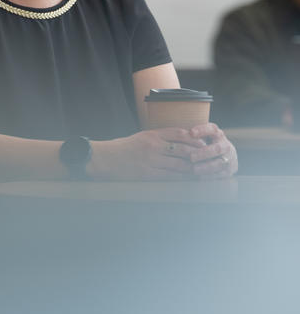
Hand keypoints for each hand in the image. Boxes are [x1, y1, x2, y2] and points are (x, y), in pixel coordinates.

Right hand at [89, 128, 211, 180]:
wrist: (105, 158)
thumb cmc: (123, 148)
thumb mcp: (141, 137)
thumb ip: (158, 139)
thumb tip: (178, 142)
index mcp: (151, 134)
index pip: (178, 133)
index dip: (193, 138)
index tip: (203, 143)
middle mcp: (153, 146)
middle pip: (182, 149)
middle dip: (197, 154)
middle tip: (208, 157)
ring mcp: (151, 160)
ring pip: (179, 164)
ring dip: (193, 168)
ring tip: (203, 171)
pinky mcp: (148, 174)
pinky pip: (170, 176)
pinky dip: (182, 178)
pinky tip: (190, 180)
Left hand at [187, 123, 237, 179]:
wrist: (223, 156)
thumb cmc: (204, 145)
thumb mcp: (199, 138)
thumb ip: (190, 136)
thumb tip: (174, 135)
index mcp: (217, 134)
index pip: (211, 129)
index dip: (202, 130)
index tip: (191, 132)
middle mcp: (225, 144)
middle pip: (217, 148)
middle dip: (204, 153)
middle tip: (191, 157)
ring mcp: (230, 158)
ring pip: (220, 162)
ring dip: (207, 167)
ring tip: (194, 169)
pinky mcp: (230, 170)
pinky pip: (222, 174)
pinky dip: (210, 176)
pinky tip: (200, 177)